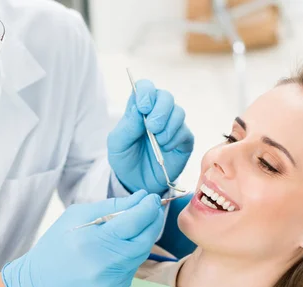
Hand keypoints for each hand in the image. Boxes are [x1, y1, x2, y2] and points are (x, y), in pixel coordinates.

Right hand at [1, 191, 164, 286]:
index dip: (148, 207)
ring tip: (136, 225)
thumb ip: (111, 206)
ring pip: (141, 254)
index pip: (134, 221)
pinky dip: (131, 255)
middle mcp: (105, 264)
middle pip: (145, 239)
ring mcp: (112, 281)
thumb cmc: (56, 245)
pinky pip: (132, 268)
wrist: (39, 284)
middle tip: (152, 208)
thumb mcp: (76, 216)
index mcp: (93, 240)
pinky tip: (119, 249)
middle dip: (153, 221)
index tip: (152, 198)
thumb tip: (140, 199)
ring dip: (143, 237)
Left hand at [108, 80, 193, 194]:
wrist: (136, 182)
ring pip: (178, 112)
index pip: (145, 87)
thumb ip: (128, 126)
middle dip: (160, 110)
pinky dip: (175, 139)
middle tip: (152, 128)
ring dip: (168, 126)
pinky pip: (185, 131)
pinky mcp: (183, 140)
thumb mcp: (117, 144)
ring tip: (158, 142)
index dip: (146, 92)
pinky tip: (165, 148)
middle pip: (166, 96)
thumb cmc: (125, 159)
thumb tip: (141, 109)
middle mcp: (157, 113)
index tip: (143, 107)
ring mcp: (172, 126)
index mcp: (138, 108)